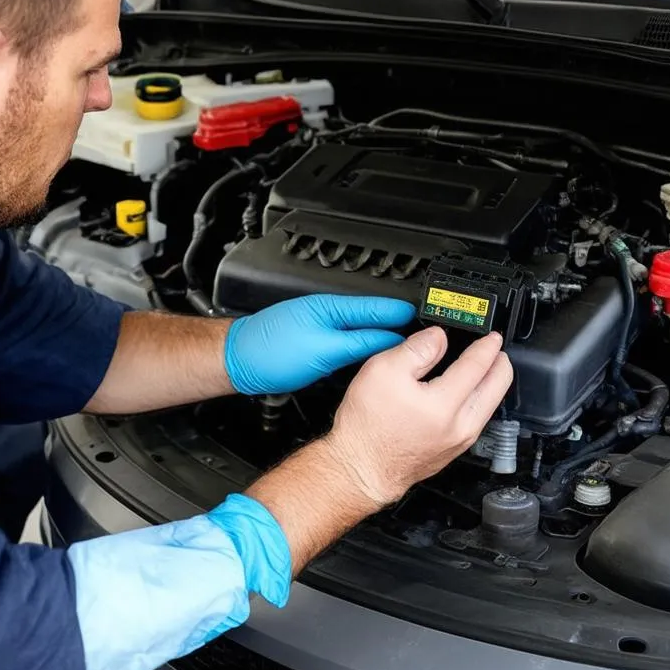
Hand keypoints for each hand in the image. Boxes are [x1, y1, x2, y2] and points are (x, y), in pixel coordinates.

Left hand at [224, 294, 415, 396]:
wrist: (239, 362)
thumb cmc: (272, 352)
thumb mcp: (324, 348)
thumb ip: (359, 342)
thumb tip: (391, 339)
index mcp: (333, 307)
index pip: (379, 306)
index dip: (404, 313)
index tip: (430, 316)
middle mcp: (330, 315)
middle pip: (373, 319)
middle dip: (399, 325)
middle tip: (428, 335)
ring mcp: (323, 330)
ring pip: (362, 332)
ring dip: (384, 338)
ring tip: (408, 348)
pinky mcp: (317, 346)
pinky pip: (350, 344)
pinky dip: (366, 349)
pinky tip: (375, 360)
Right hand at [324, 326, 512, 505]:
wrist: (360, 468)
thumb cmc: (367, 427)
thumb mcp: (383, 371)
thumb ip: (416, 349)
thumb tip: (438, 337)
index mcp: (444, 404)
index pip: (478, 366)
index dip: (487, 346)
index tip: (492, 337)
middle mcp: (459, 426)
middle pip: (497, 388)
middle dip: (500, 364)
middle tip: (496, 349)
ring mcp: (458, 442)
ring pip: (490, 406)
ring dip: (492, 383)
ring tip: (485, 368)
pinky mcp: (451, 451)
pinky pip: (477, 420)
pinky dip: (480, 400)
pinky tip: (468, 393)